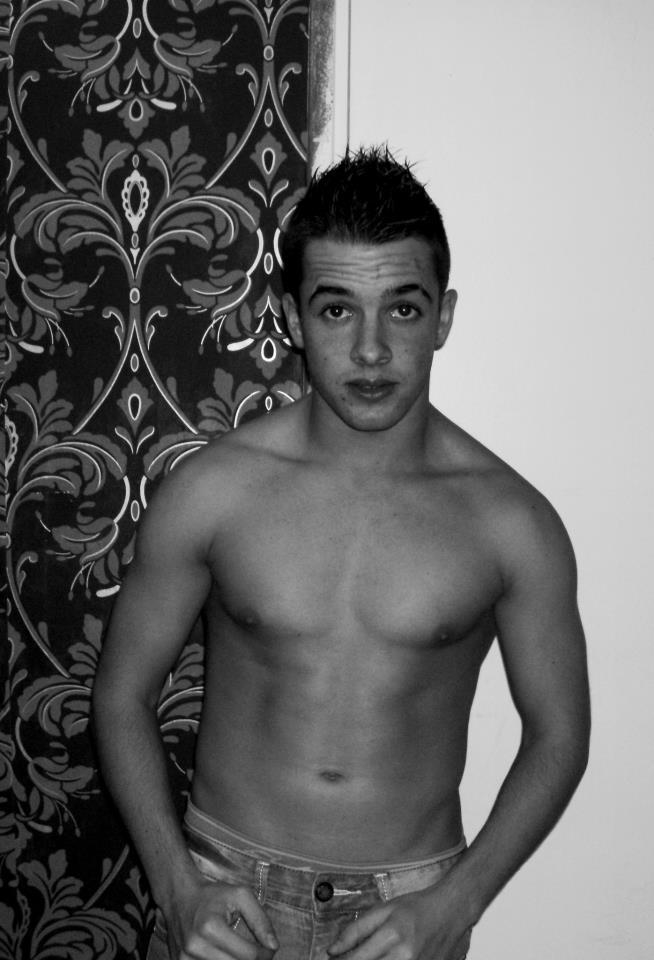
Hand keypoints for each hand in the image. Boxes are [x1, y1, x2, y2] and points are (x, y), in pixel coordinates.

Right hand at [165, 876, 277, 959]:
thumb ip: (260, 919)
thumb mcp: (240, 896)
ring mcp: (184, 959)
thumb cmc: (212, 895)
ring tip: (240, 951)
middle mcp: (195, 947)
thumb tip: (273, 946)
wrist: (179, 896)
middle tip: (258, 952)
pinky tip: (225, 954)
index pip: (248, 955)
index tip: (270, 948)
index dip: (265, 954)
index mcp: (210, 927)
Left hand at [327, 885, 470, 959]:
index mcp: (392, 935)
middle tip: (349, 958)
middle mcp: (406, 957)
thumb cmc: (417, 908)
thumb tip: (331, 950)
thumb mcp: (384, 910)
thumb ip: (356, 930)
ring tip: (372, 956)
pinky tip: (386, 958)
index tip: (331, 959)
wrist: (451, 912)